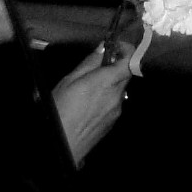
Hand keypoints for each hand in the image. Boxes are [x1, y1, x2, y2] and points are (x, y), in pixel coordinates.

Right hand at [53, 43, 131, 164]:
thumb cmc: (60, 110)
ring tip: (87, 87)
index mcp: (107, 82)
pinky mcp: (114, 120)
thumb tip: (103, 48)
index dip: (126, 50)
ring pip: (120, 88)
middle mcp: (117, 95)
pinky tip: (89, 102)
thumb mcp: (69, 81)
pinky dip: (106, 96)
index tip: (115, 46)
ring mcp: (117, 109)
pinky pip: (115, 101)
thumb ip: (89, 64)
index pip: (130, 60)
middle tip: (97, 64)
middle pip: (126, 74)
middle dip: (115, 66)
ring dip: (109, 82)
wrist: (64, 144)